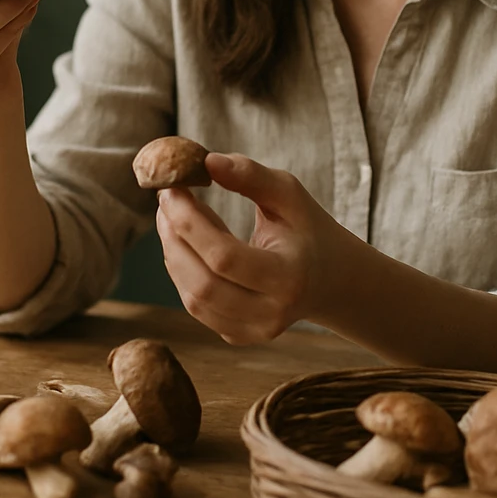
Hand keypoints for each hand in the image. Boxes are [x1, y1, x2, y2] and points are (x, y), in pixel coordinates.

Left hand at [155, 152, 351, 345]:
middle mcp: (272, 313)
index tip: (171, 189)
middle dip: (174, 238)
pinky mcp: (239, 336)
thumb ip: (250, 175)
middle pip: (202, 284)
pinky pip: (197, 308)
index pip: (224, 257)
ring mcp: (255, 331)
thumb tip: (206, 161)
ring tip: (173, 218)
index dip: (189, 223)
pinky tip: (188, 244)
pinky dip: (183, 272)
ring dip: (173, 253)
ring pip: (193, 299)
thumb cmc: (307, 228)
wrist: (331, 278)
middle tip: (166, 201)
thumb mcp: (289, 194)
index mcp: (290, 277)